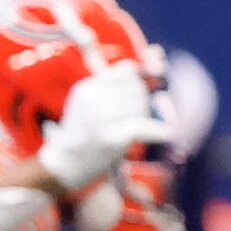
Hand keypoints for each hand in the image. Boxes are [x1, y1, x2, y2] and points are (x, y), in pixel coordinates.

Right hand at [33, 60, 166, 193]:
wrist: (66, 163)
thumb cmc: (84, 134)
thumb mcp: (89, 104)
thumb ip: (112, 88)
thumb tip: (145, 66)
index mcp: (87, 88)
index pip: (126, 70)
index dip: (141, 81)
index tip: (143, 93)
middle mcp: (92, 100)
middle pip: (137, 89)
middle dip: (145, 102)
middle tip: (141, 117)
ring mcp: (100, 118)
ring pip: (141, 107)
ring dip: (148, 118)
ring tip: (141, 128)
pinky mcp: (111, 138)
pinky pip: (143, 127)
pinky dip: (158, 131)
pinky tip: (164, 134)